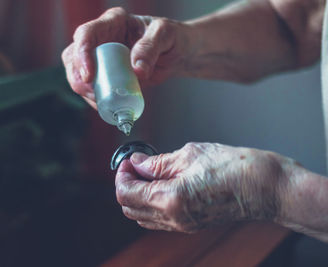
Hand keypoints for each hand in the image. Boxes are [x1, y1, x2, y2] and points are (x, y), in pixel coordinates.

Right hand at [61, 7, 189, 108]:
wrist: (175, 54)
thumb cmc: (171, 38)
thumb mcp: (166, 36)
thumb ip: (151, 47)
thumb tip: (137, 69)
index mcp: (113, 22)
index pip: (86, 34)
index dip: (82, 55)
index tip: (89, 76)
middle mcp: (101, 38)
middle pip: (72, 56)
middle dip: (78, 78)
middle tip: (94, 94)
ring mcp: (100, 57)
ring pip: (77, 73)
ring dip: (85, 91)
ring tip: (104, 102)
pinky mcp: (104, 74)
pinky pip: (90, 87)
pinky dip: (94, 99)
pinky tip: (106, 106)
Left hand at [115, 142, 291, 231]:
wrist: (264, 187)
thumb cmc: (234, 167)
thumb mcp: (190, 155)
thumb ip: (158, 162)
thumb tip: (138, 162)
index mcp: (170, 199)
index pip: (126, 193)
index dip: (121, 174)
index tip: (128, 160)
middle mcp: (173, 218)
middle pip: (130, 208)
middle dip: (126, 185)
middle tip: (135, 165)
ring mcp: (182, 225)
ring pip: (143, 216)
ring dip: (138, 195)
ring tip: (147, 173)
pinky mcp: (191, 224)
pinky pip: (159, 219)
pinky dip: (151, 202)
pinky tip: (161, 183)